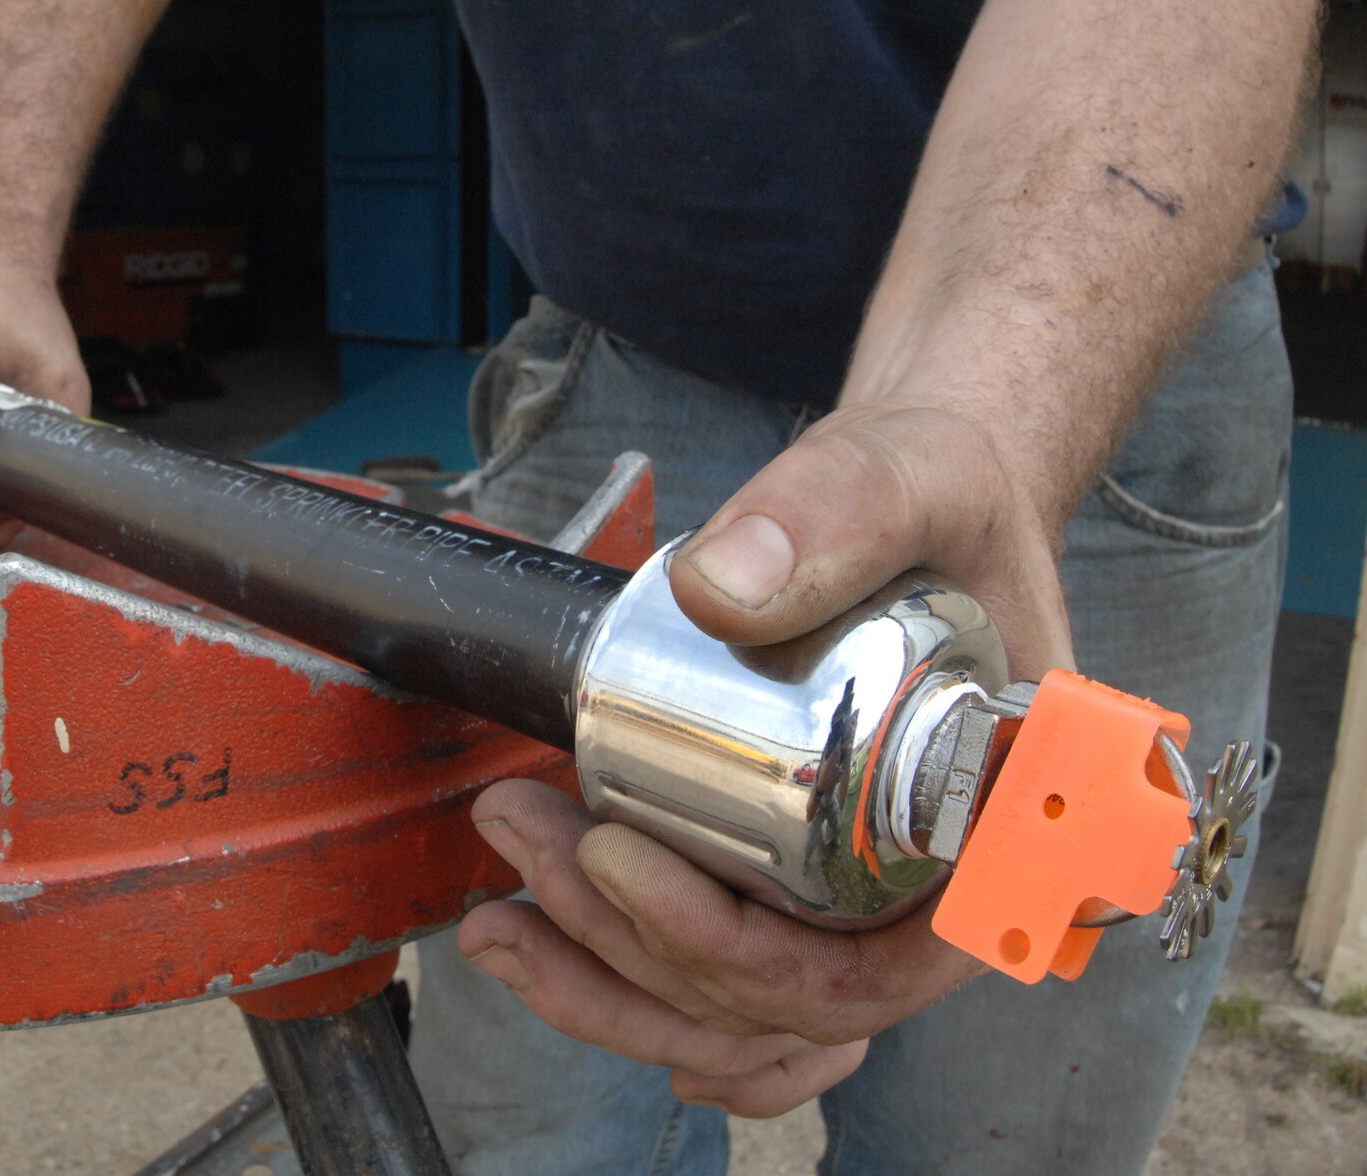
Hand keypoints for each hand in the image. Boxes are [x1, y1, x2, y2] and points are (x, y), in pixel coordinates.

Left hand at [462, 403, 1077, 1111]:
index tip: (612, 856)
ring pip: (732, 1012)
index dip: (734, 955)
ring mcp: (863, 906)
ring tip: (499, 898)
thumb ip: (835, 511)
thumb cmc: (950, 503)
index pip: (865, 975)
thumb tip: (716, 590)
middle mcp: (930, 899)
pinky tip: (547, 953)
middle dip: (624, 940)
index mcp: (990, 840)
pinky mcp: (802, 890)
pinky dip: (634, 990)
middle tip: (522, 826)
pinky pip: (724, 987)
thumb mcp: (910, 478)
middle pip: (771, 1003)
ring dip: (604, 976)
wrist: (937, 500)